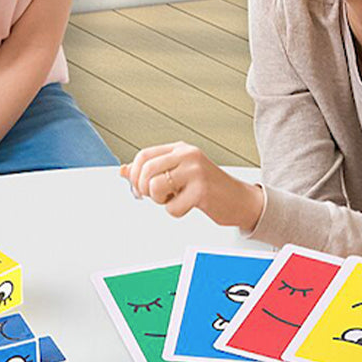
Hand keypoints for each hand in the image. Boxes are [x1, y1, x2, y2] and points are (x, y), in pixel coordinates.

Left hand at [121, 142, 265, 231]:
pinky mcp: (202, 190)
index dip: (134, 174)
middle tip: (153, 197)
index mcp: (180, 149)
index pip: (144, 155)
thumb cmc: (207, 187)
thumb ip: (151, 171)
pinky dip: (176, 212)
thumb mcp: (178, 173)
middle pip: (146, 170)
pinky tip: (189, 205)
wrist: (240, 200)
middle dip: (143, 189)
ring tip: (174, 199)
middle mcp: (188, 155)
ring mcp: (195, 171)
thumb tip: (122, 171)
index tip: (138, 188)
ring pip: (156, 187)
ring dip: (160, 201)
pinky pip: (172, 207)